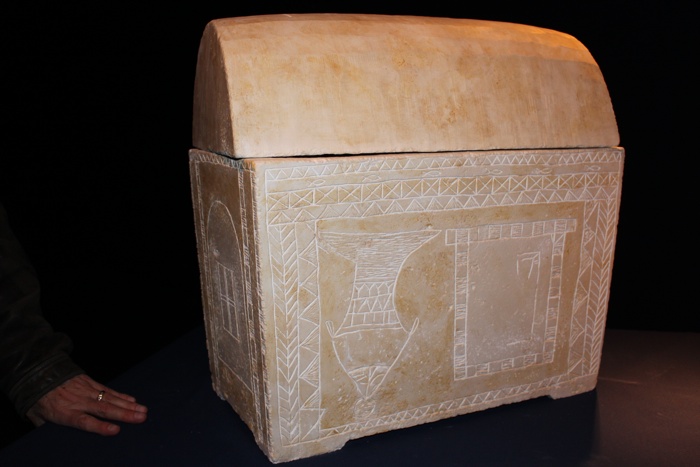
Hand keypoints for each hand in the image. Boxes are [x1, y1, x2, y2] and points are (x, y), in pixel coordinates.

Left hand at [25, 374, 147, 434]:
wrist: (39, 373)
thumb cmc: (39, 400)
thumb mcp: (37, 416)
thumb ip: (48, 427)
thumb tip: (54, 437)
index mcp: (65, 413)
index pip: (85, 421)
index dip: (100, 426)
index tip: (116, 430)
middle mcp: (79, 401)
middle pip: (104, 409)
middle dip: (124, 414)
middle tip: (141, 418)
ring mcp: (86, 390)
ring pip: (110, 398)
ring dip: (128, 405)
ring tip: (143, 411)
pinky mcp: (90, 382)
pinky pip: (108, 390)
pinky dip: (121, 395)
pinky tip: (133, 400)